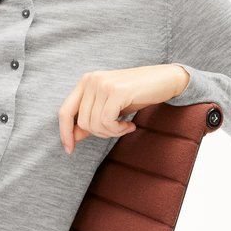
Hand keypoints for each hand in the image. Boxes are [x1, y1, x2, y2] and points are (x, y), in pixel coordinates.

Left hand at [58, 64, 190, 153]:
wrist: (165, 80)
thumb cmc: (137, 95)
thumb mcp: (110, 109)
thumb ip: (91, 120)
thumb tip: (72, 138)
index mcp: (85, 82)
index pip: (65, 111)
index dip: (64, 132)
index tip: (69, 149)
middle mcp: (91, 80)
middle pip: (82, 122)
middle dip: (99, 133)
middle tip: (117, 130)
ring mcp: (102, 84)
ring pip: (94, 124)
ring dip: (111, 132)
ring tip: (124, 126)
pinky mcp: (115, 91)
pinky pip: (107, 122)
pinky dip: (118, 130)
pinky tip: (129, 125)